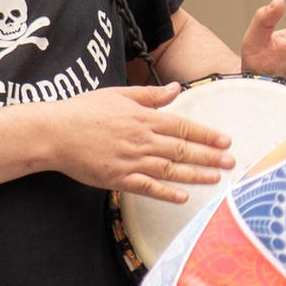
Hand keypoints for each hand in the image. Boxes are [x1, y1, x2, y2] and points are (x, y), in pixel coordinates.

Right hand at [44, 83, 235, 203]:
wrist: (54, 133)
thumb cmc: (84, 111)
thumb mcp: (119, 95)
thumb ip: (150, 95)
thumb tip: (176, 89)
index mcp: (143, 118)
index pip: (183, 127)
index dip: (207, 135)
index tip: (226, 141)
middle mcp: (141, 140)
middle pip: (182, 150)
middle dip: (210, 157)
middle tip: (231, 162)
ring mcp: (130, 161)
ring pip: (170, 170)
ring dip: (195, 175)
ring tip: (216, 179)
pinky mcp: (118, 179)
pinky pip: (147, 188)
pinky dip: (166, 193)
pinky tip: (183, 197)